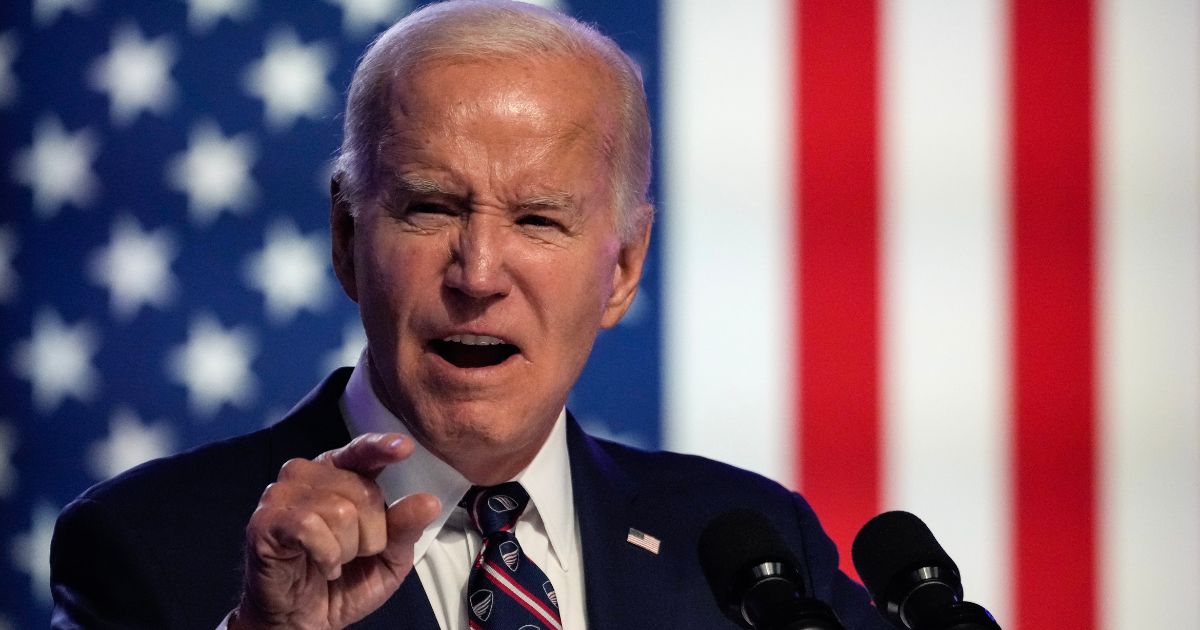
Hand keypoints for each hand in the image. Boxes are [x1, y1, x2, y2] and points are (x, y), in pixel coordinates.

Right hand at [230, 433, 440, 629]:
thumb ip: (406, 528)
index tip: (405, 448)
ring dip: (345, 549)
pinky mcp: (264, 522)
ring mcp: (281, 496)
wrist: (304, 621)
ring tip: (333, 562)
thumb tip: (429, 502)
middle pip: (362, 489)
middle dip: (370, 534)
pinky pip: (309, 527)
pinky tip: (321, 567)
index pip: (361, 451)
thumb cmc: (344, 583)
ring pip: (339, 510)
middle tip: (352, 555)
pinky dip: (325, 555)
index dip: (381, 447)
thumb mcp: (388, 558)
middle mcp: (307, 476)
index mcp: (338, 474)